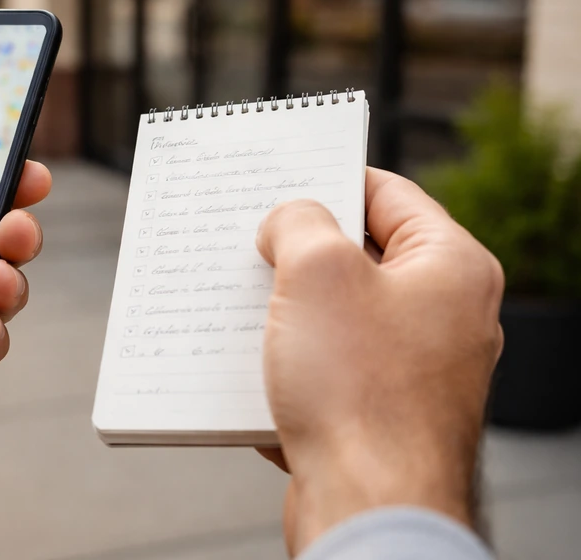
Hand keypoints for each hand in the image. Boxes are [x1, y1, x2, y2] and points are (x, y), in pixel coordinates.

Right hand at [255, 167, 503, 555]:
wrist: (368, 508)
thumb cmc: (358, 390)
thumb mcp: (316, 272)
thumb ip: (298, 221)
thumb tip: (287, 224)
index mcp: (449, 267)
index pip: (386, 192)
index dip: (328, 178)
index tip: (279, 178)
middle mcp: (441, 315)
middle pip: (358, 254)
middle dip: (296, 249)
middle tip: (248, 239)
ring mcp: (413, 367)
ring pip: (336, 313)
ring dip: (284, 306)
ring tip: (236, 300)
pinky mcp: (380, 412)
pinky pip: (326, 366)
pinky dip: (287, 358)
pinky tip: (247, 360)